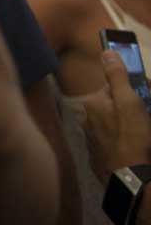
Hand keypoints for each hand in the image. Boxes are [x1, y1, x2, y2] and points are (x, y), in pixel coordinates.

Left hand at [83, 50, 150, 180]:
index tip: (145, 97)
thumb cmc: (132, 138)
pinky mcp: (100, 159)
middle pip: (114, 108)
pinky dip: (125, 143)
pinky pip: (114, 144)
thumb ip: (117, 77)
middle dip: (131, 110)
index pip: (114, 89)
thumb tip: (107, 52)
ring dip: (129, 127)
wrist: (131, 180)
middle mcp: (87, 121)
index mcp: (92, 105)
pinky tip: (136, 148)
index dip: (133, 91)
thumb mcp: (129, 102)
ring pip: (114, 126)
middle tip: (145, 119)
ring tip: (143, 135)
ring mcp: (92, 141)